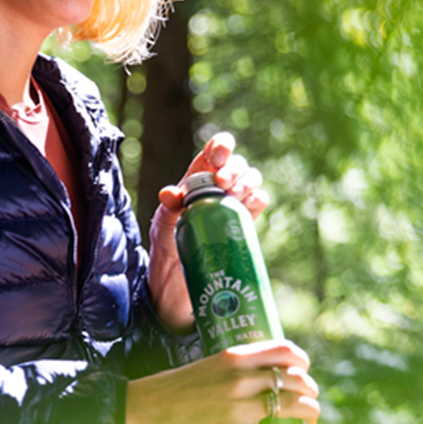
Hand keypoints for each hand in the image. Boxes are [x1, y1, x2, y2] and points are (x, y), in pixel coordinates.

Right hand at [125, 339, 319, 423]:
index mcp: (233, 357)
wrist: (141, 412)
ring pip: (293, 407)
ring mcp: (237, 407)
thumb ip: (230, 370)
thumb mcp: (205, 367)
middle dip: (311, 393)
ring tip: (307, 423)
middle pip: (296, 380)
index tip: (303, 373)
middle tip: (308, 403)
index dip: (303, 362)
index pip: (285, 350)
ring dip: (309, 415)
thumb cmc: (170, 390)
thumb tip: (255, 377)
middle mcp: (240, 378)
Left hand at [147, 131, 268, 332]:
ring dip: (248, 182)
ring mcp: (233, 203)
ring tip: (235, 196)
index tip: (219, 157)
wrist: (180, 277)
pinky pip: (260, 202)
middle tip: (223, 183)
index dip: (222, 147)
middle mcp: (218, 187)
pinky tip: (247, 207)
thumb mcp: (162, 225)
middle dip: (234, 169)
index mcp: (197, 178)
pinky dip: (258, 199)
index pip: (214, 152)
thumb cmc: (168, 243)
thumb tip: (170, 193)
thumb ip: (166, 207)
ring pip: (252, 180)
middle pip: (237, 164)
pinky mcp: (244, 221)